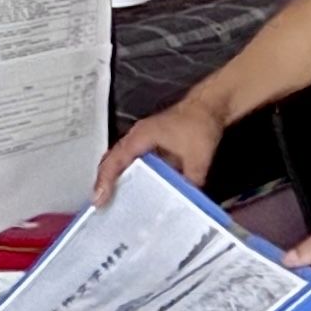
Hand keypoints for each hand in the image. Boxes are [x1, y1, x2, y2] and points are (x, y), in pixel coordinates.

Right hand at [99, 95, 223, 193]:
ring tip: (109, 200)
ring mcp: (142, 139)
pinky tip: (133, 189)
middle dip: (103, 181)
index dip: (105, 181)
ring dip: (113, 177)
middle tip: (99, 204)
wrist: (211, 106)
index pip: (115, 161)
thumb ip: (189, 182)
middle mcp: (136, 137)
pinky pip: (132, 160)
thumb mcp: (197, 158)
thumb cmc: (199, 125)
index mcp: (140, 137)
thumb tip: (185, 203)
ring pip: (120, 160)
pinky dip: (127, 173)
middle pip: (111, 160)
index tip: (99, 200)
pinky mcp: (151, 143)